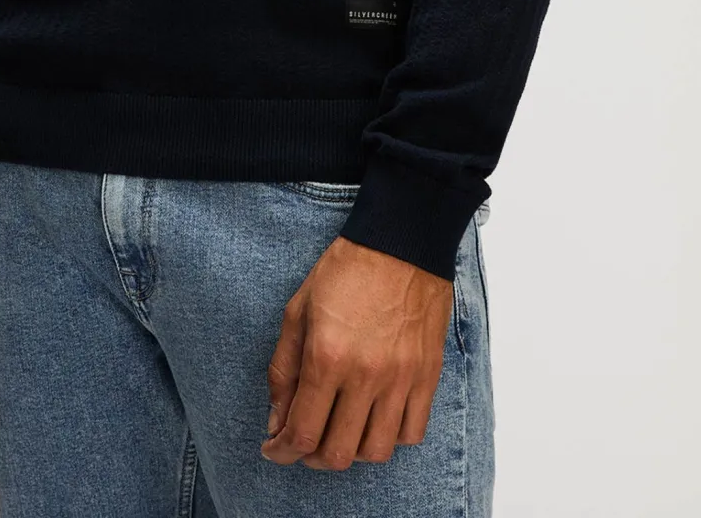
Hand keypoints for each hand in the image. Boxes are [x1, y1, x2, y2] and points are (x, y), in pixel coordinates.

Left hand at [260, 234, 451, 470]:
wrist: (400, 243)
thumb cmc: (346, 270)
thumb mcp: (298, 311)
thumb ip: (283, 370)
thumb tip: (277, 421)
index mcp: (327, 356)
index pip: (302, 432)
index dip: (282, 451)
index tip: (274, 449)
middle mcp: (366, 375)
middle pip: (338, 453)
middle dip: (312, 457)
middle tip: (303, 442)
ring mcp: (401, 379)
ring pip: (376, 452)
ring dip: (351, 451)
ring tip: (339, 431)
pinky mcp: (427, 376)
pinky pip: (411, 433)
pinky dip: (389, 438)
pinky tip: (374, 419)